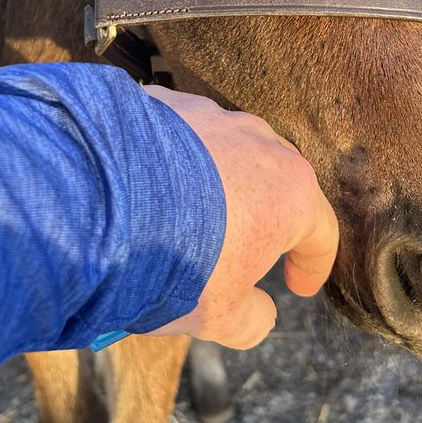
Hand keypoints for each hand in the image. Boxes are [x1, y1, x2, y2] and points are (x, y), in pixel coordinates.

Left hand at [143, 86, 338, 350]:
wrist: (102, 200)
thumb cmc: (177, 262)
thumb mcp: (219, 314)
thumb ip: (251, 320)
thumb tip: (260, 314)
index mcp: (290, 192)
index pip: (319, 230)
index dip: (312, 263)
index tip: (298, 285)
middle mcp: (259, 142)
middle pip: (278, 181)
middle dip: (266, 215)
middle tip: (245, 248)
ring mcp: (212, 116)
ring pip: (228, 151)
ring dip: (217, 182)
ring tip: (187, 215)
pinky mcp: (165, 103)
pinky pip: (180, 133)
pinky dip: (173, 158)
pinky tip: (148, 185)